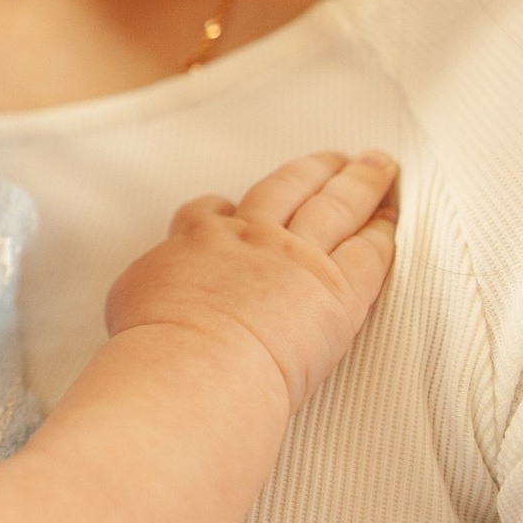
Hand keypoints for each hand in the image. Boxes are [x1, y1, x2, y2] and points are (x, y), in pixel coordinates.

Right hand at [104, 151, 398, 412]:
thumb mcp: (130, 300)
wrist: (193, 367)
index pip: (214, 208)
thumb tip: (148, 294)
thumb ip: (151, 282)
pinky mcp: (337, 291)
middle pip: (289, 187)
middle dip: (314, 169)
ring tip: (379, 165)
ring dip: (360, 181)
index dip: (231, 207)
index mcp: (199, 236)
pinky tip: (392, 220)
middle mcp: (251, 235)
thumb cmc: (153, 346)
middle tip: (336, 156)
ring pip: (335, 205)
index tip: (240, 209)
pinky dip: (382, 232)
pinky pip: (368, 252)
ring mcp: (297, 258)